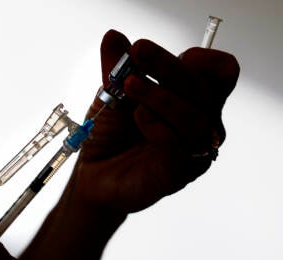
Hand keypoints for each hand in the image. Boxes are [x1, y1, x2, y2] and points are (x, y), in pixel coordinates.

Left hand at [67, 30, 239, 213]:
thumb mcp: (113, 94)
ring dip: (160, 97)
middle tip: (137, 53)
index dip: (198, 57)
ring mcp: (192, 151)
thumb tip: (113, 36)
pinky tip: (139, 118)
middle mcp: (200, 123)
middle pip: (204, 89)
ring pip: (194, 118)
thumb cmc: (110, 133)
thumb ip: (117, 68)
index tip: (161, 51)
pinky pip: (178, 146)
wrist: (95, 172)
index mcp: (191, 100)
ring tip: (129, 86)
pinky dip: (158, 127)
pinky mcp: (177, 173)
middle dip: (169, 67)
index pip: (215, 73)